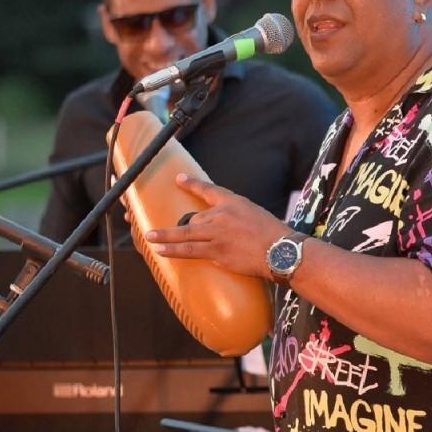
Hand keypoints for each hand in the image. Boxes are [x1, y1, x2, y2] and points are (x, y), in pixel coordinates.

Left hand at [142, 174, 289, 279]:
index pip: (210, 190)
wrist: (281, 250)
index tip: (180, 178)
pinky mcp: (217, 252)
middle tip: (165, 231)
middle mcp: (222, 215)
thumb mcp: (256, 216)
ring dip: (165, 236)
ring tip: (150, 237)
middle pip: (194, 218)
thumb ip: (238, 219)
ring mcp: (217, 234)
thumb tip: (223, 230)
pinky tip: (163, 251)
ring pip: (185, 234)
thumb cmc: (274, 235)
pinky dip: (175, 251)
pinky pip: (191, 251)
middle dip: (182, 227)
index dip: (193, 184)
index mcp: (234, 203)